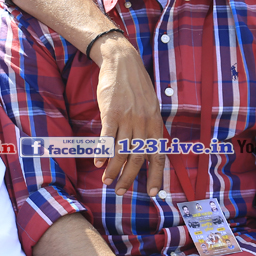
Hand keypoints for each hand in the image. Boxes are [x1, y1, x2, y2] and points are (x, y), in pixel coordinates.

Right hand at [93, 36, 165, 194]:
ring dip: (112, 169)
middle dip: (129, 178)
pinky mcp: (111, 112)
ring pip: (121, 151)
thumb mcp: (150, 107)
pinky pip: (107, 138)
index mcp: (156, 124)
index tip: (152, 193)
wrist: (123, 62)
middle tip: (119, 191)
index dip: (155, 176)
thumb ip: (149, 128)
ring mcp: (128, 118)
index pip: (158, 156)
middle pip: (138, 158)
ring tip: (106, 180)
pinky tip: (97, 162)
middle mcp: (144, 123)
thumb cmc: (136, 86)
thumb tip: (146, 150)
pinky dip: (102, 152)